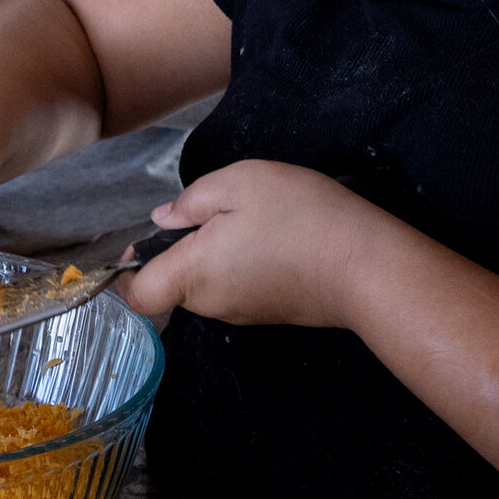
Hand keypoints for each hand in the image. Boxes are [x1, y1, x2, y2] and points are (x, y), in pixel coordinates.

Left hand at [126, 160, 385, 328]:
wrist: (368, 266)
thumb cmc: (299, 217)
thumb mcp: (240, 183)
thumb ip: (192, 201)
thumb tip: (162, 219)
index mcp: (193, 274)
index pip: (137, 295)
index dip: (130, 269)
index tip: (150, 238)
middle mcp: (211, 305)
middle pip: (173, 285)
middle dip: (183, 250)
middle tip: (220, 212)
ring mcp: (243, 314)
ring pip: (207, 285)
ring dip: (216, 255)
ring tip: (254, 221)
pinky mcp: (270, 314)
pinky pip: (237, 289)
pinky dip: (243, 266)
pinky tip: (275, 240)